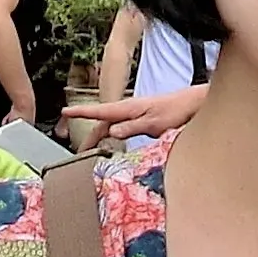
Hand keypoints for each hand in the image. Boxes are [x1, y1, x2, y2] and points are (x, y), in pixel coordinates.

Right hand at [68, 85, 208, 144]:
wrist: (192, 104)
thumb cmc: (175, 111)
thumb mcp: (153, 123)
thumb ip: (132, 127)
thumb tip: (110, 132)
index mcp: (128, 107)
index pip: (100, 110)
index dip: (81, 112)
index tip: (64, 112)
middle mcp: (129, 109)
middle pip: (103, 122)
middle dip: (89, 135)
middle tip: (79, 152)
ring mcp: (135, 113)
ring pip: (111, 125)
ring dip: (100, 136)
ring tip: (91, 151)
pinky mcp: (142, 118)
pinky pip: (121, 127)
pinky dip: (112, 136)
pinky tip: (113, 145)